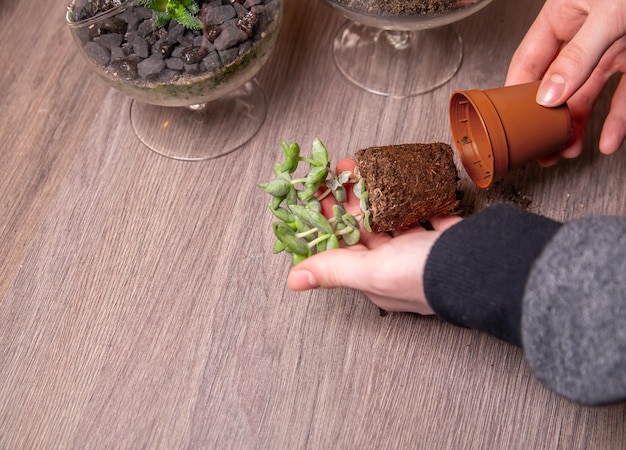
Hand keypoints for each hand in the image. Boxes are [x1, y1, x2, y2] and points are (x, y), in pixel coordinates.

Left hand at [286, 158, 461, 313]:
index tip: (317, 194)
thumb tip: (293, 280)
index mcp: (378, 279)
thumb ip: (334, 270)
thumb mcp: (374, 271)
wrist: (491, 267)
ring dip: (379, 196)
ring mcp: (426, 252)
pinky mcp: (448, 237)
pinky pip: (427, 214)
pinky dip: (416, 199)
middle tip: (338, 174)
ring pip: (395, 220)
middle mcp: (400, 268)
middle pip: (367, 230)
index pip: (343, 247)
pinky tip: (408, 186)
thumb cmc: (429, 275)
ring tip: (364, 171)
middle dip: (350, 200)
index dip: (328, 221)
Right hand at [505, 0, 625, 164]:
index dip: (517, 92)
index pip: (528, 61)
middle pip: (556, 85)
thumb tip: (550, 93)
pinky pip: (622, 95)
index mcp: (563, 15)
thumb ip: (578, 56)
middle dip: (549, 118)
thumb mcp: (608, 14)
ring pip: (586, 94)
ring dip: (578, 125)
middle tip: (541, 146)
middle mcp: (583, 35)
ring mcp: (610, 48)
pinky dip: (617, 119)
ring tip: (569, 148)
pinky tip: (608, 139)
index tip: (514, 121)